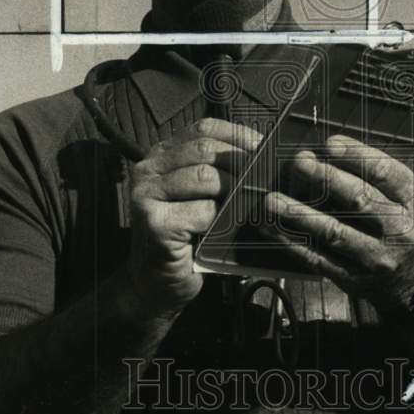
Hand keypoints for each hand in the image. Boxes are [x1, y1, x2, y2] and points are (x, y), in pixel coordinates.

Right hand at [126, 117, 261, 318]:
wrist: (155, 284)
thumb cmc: (187, 239)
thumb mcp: (201, 197)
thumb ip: (219, 173)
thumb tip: (264, 157)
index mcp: (161, 156)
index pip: (203, 129)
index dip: (237, 134)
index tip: (264, 147)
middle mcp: (148, 169)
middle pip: (204, 149)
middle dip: (242, 161)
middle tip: (267, 176)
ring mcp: (146, 195)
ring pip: (204, 176)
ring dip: (235, 189)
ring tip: (250, 202)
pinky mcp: (153, 223)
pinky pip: (201, 211)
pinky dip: (222, 218)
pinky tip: (226, 228)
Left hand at [261, 134, 413, 311]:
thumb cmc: (401, 224)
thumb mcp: (405, 196)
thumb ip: (374, 173)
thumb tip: (327, 149)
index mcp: (413, 200)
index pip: (386, 173)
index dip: (357, 155)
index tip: (330, 143)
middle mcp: (399, 229)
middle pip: (360, 200)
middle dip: (327, 179)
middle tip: (300, 162)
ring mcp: (376, 257)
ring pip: (335, 233)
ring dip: (300, 214)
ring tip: (273, 199)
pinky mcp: (354, 278)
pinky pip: (318, 258)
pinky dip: (291, 242)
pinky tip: (271, 228)